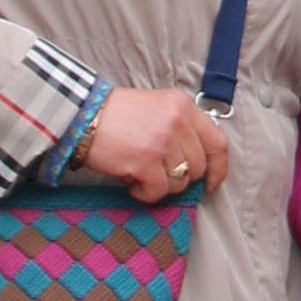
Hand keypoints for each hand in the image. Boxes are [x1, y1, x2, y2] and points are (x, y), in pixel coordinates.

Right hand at [86, 84, 230, 200]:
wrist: (81, 116)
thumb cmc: (115, 115)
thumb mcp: (156, 108)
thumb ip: (180, 129)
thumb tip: (197, 165)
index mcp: (183, 105)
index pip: (217, 142)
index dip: (218, 168)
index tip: (211, 183)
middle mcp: (177, 121)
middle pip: (197, 167)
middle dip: (179, 178)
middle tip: (156, 173)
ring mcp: (163, 141)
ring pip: (179, 182)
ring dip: (160, 185)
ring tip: (140, 174)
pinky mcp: (146, 160)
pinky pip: (158, 191)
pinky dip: (145, 194)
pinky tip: (132, 184)